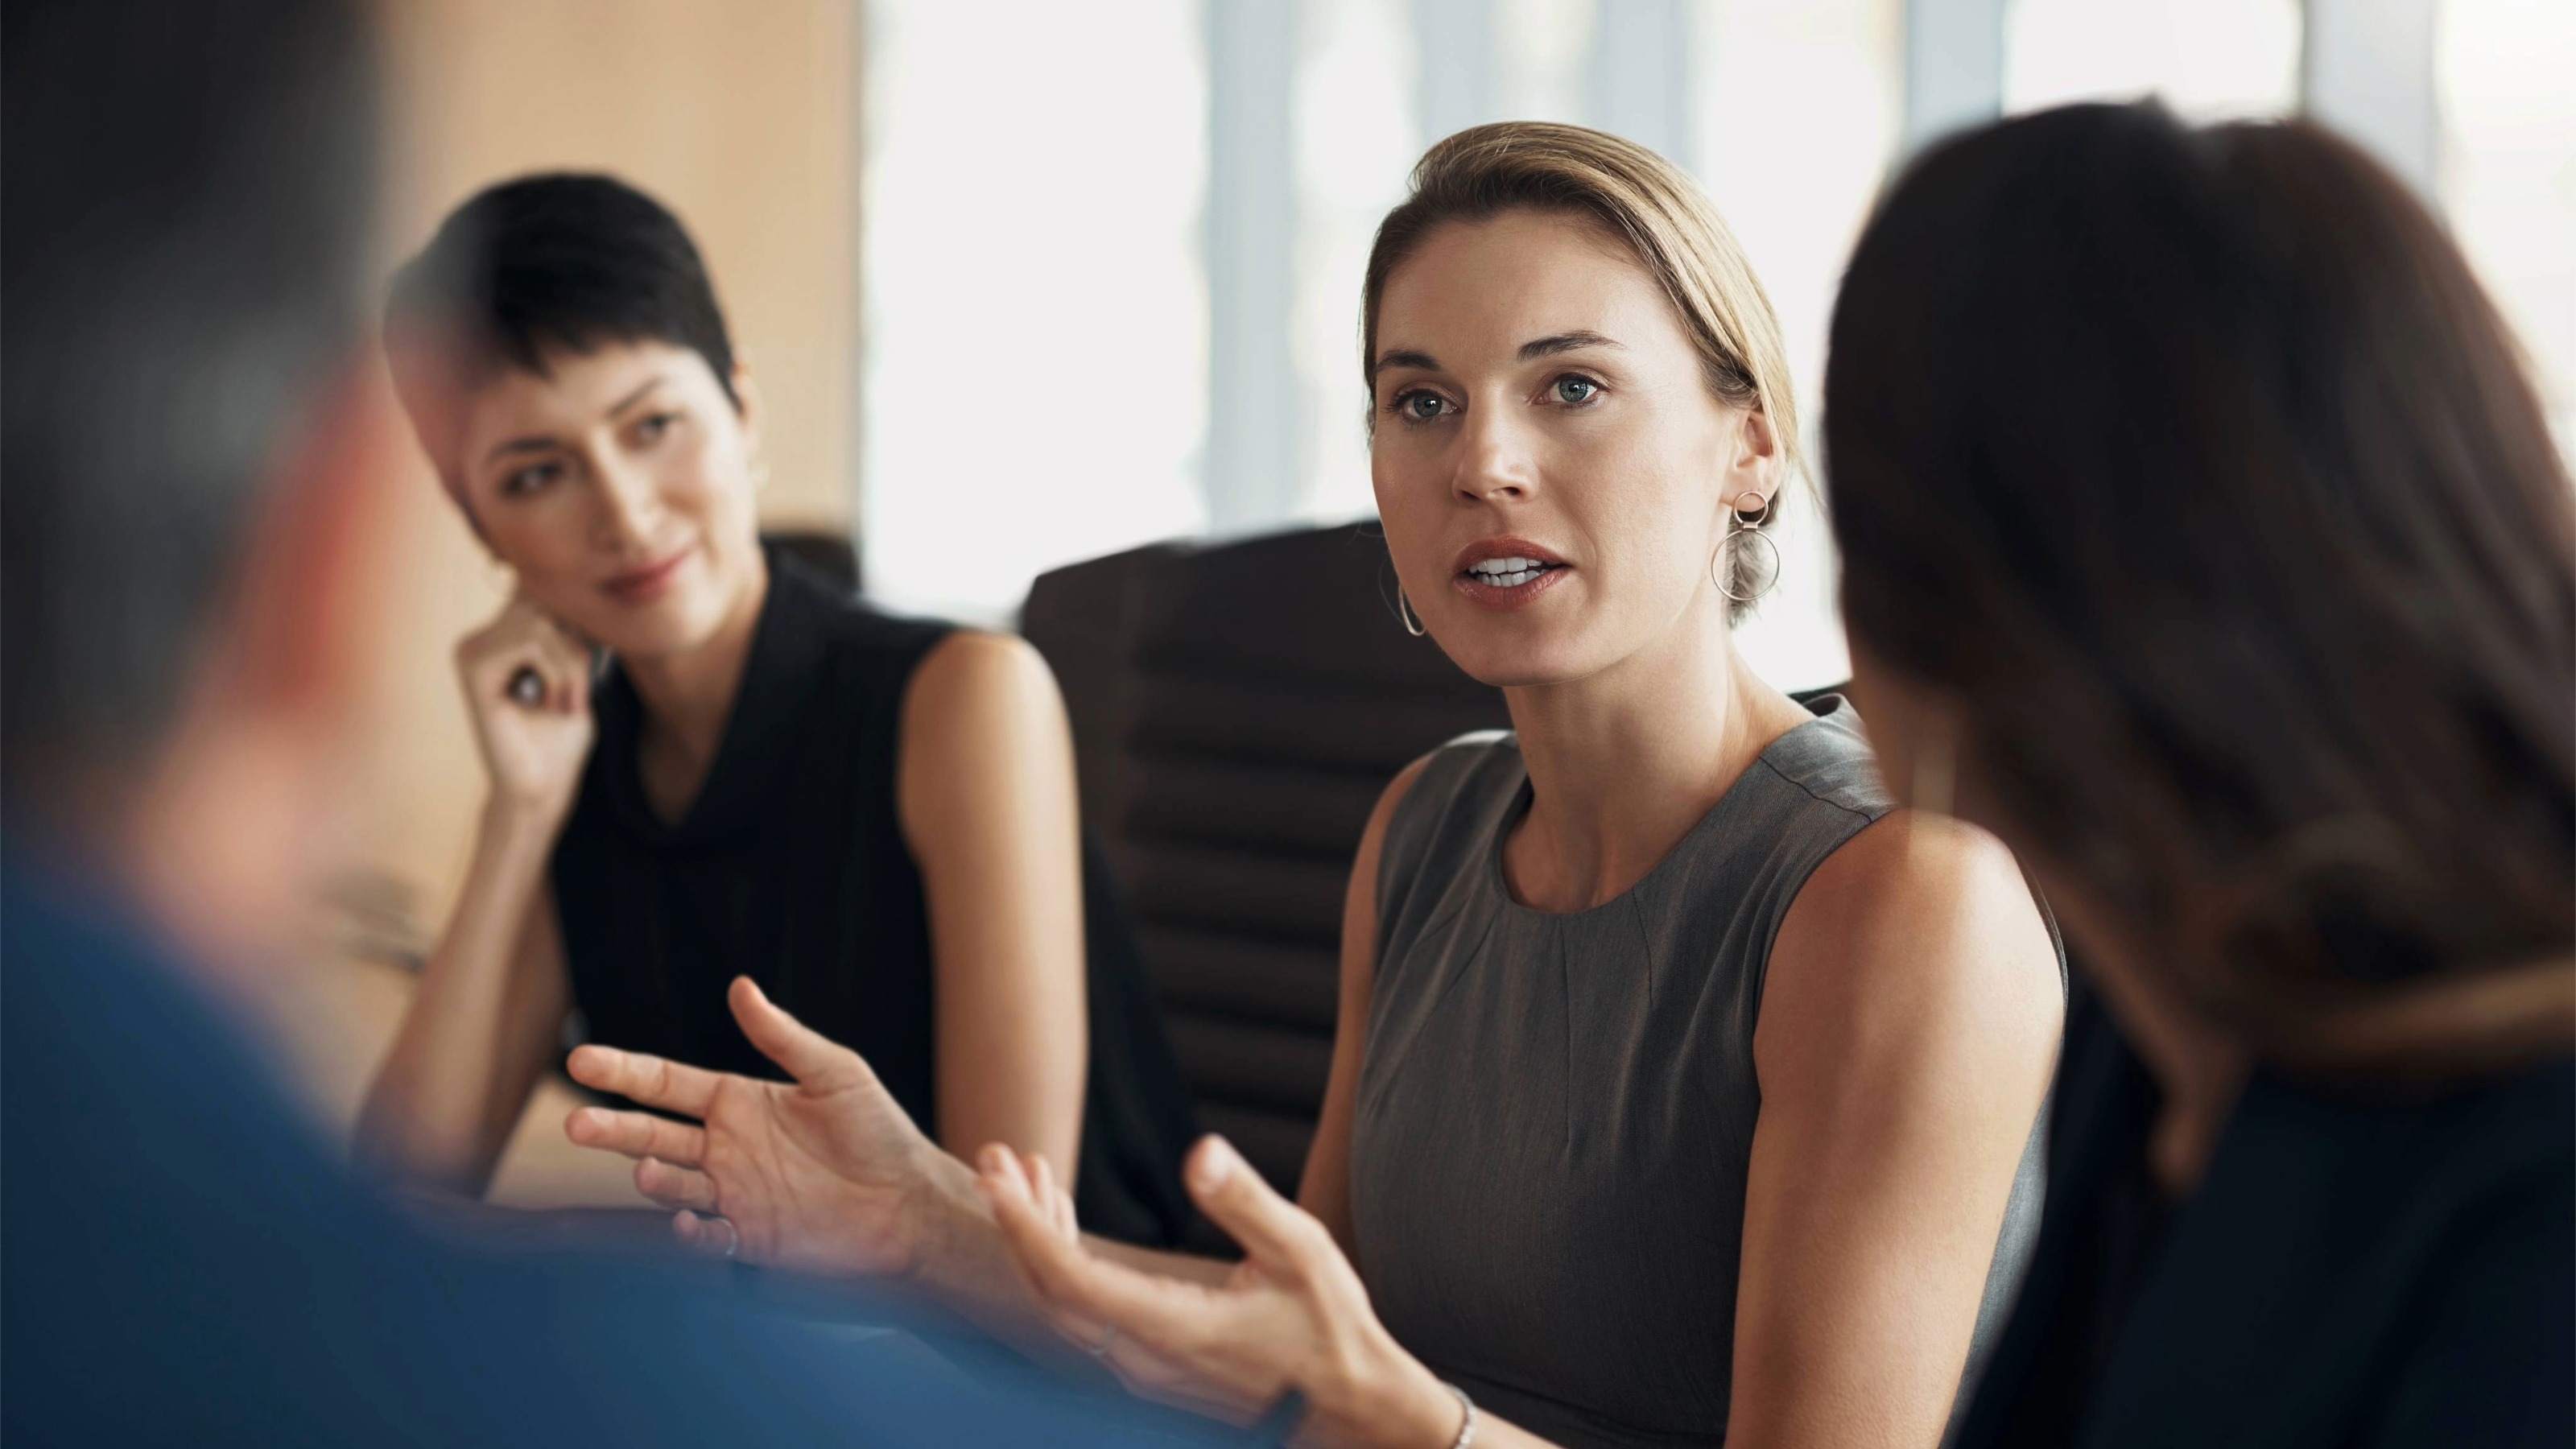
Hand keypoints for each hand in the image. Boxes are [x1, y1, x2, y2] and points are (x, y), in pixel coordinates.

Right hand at [456, 595, 594, 817]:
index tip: (593, 663)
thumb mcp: (578, 674)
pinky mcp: (472, 668)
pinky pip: (529, 641)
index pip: (546, 593)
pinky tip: (553, 704)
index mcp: (502, 635)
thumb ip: (574, 632)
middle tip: (581, 690)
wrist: (541, 787)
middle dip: (577, 643)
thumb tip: (587, 588)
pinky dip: (557, 672)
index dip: (579, 623)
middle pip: (544, 600)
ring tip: (569, 702)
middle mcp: (481, 637)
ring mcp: (472, 650)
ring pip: (540, 622)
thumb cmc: (561, 737)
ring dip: (572, 664)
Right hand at [563, 976, 976, 1277]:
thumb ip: (783, 1037)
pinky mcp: (749, 1236)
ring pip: (670, 1184)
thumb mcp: (835, 1073)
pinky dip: (690, 1231)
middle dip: (612, 1128)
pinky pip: (704, 1236)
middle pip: (651, 1134)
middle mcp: (726, 1146)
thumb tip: (740, 986)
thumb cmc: (880, 1130)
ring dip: (653, 1178)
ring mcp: (733, 1193)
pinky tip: (692, 1221)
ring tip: (648, 1169)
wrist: (912, 1203)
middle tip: (575, 1125)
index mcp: (738, 1100)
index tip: (580, 1057)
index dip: (623, 1069)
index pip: (665, 1083)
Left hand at [980, 1135, 1463, 1448]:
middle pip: (1050, 1293)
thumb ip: (1244, 1201)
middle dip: (1016, 1223)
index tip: (995, 1181)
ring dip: (1036, 1239)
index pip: (1072, 1282)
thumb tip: (1200, 1151)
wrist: (1349, 1404)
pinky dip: (1063, 1261)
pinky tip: (1064, 1219)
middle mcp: (1144, 1359)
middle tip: (995, 1158)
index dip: (1026, 1231)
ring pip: (1062, 1305)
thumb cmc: (1330, 1326)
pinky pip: (1082, 1314)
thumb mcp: (1300, 1250)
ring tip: (1027, 1173)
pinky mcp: (1148, 1366)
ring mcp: (1142, 1369)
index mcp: (1174, 1328)